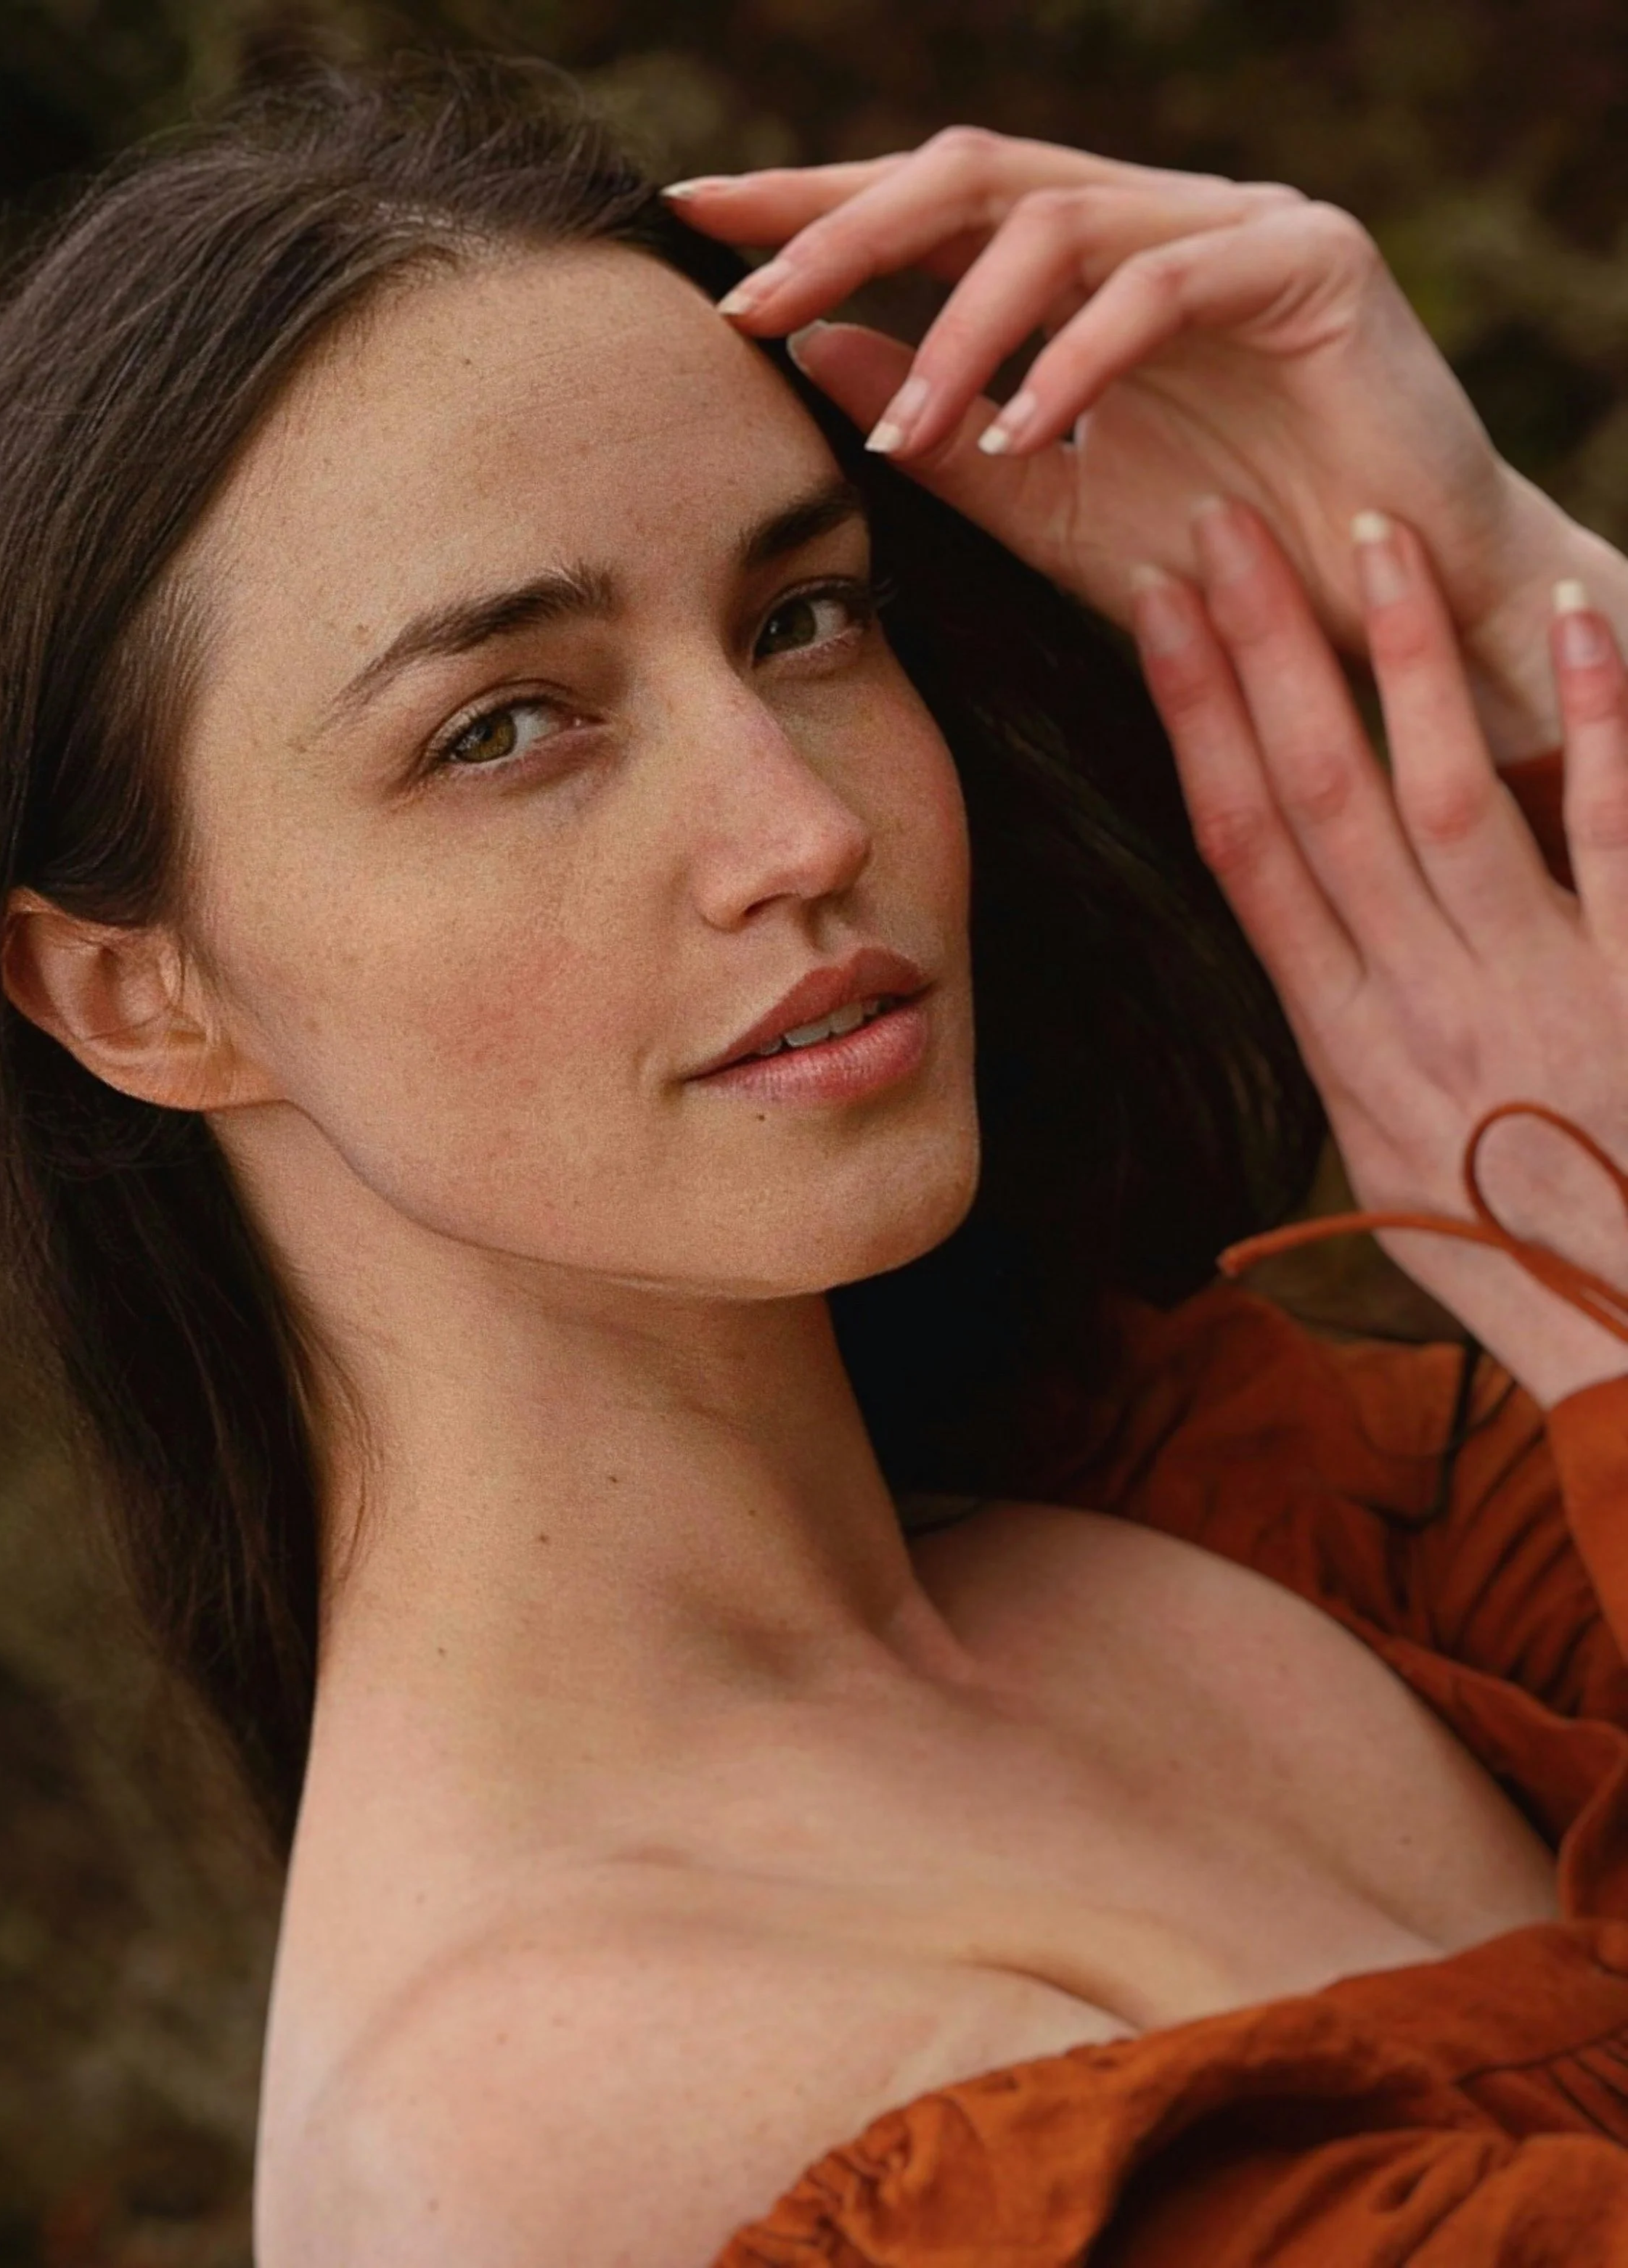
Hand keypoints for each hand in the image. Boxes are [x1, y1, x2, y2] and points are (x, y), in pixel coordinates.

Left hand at [669, 131, 1614, 758]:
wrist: (1380, 627)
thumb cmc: (1216, 569)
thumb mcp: (1042, 506)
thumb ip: (936, 429)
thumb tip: (808, 350)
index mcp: (1084, 270)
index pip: (925, 211)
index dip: (810, 208)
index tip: (691, 225)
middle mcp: (1153, 223)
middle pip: (969, 175)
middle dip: (845, 228)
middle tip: (747, 299)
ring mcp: (1236, 228)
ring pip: (1058, 220)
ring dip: (957, 328)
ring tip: (901, 430)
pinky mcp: (1312, 261)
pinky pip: (1164, 286)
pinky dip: (1075, 360)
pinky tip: (1015, 433)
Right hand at [1130, 496, 1627, 1408]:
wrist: (1620, 1317)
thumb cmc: (1489, 1230)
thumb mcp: (1371, 1142)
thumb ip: (1340, 1022)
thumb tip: (1301, 924)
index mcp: (1338, 1032)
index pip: (1242, 847)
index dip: (1196, 719)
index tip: (1162, 613)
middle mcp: (1418, 996)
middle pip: (1321, 800)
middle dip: (1266, 657)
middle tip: (1226, 529)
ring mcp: (1535, 982)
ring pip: (1448, 797)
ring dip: (1403, 663)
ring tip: (1370, 539)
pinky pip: (1613, 835)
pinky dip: (1593, 726)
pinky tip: (1567, 626)